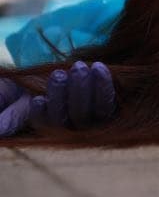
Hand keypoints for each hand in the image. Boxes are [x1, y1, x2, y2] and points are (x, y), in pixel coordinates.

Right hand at [0, 61, 114, 136]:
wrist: (59, 74)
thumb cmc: (32, 89)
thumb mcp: (17, 101)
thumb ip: (10, 115)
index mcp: (48, 129)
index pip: (46, 127)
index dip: (42, 115)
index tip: (38, 100)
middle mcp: (72, 129)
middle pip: (70, 119)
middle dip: (63, 96)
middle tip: (59, 74)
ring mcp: (92, 119)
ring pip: (92, 112)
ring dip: (84, 89)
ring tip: (78, 67)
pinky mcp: (109, 107)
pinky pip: (110, 102)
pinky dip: (104, 85)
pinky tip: (97, 67)